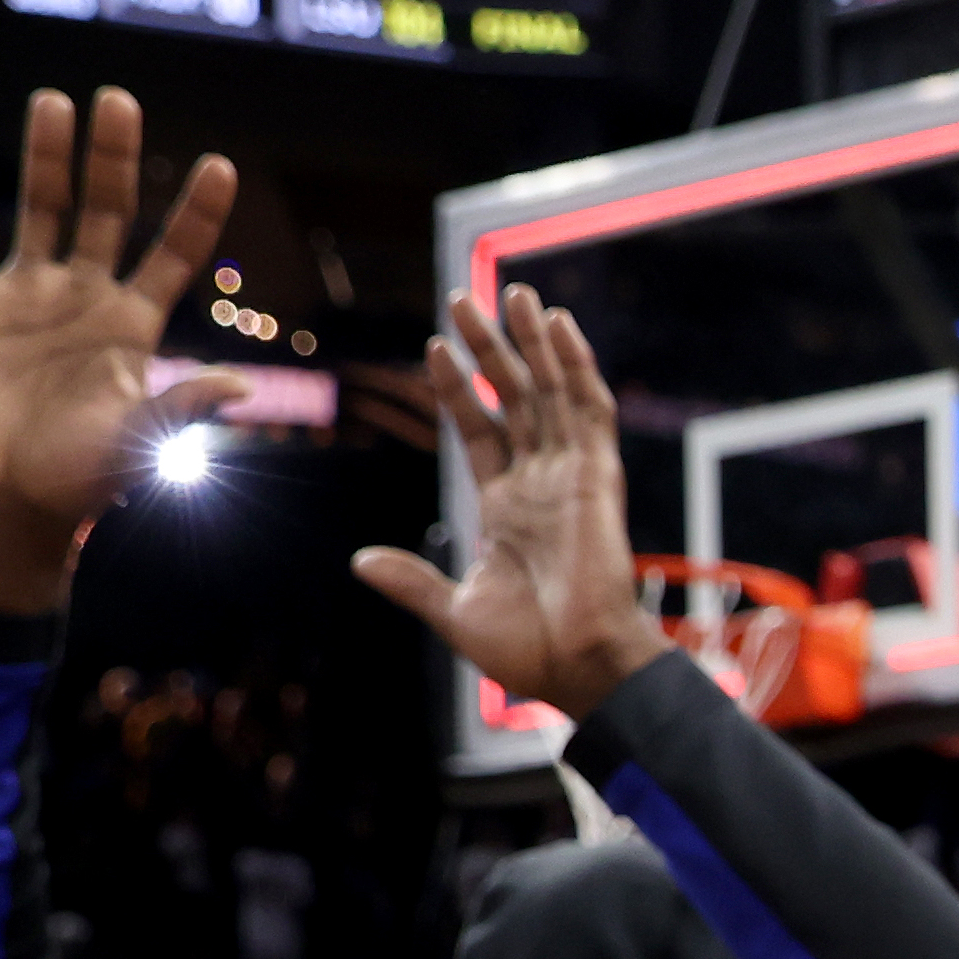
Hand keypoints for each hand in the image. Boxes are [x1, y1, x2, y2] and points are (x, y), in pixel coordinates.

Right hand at [0, 89, 242, 611]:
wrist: (11, 500)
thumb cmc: (83, 478)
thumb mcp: (137, 441)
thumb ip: (181, 409)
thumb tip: (240, 387)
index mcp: (132, 324)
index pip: (173, 255)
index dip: (196, 213)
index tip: (222, 165)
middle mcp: (83, 296)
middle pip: (104, 212)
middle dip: (113, 159)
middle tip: (119, 101)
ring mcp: (27, 295)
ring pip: (39, 210)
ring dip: (46, 159)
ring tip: (54, 102)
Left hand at [351, 285, 672, 719]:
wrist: (580, 665)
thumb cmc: (527, 651)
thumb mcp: (454, 611)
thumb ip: (412, 581)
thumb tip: (360, 562)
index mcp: (506, 508)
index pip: (480, 429)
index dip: (458, 388)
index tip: (435, 348)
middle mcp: (540, 483)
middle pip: (514, 398)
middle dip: (490, 348)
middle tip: (463, 298)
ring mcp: (571, 476)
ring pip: (550, 392)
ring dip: (531, 343)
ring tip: (514, 293)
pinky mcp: (597, 477)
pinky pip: (589, 409)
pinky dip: (575, 365)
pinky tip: (558, 326)